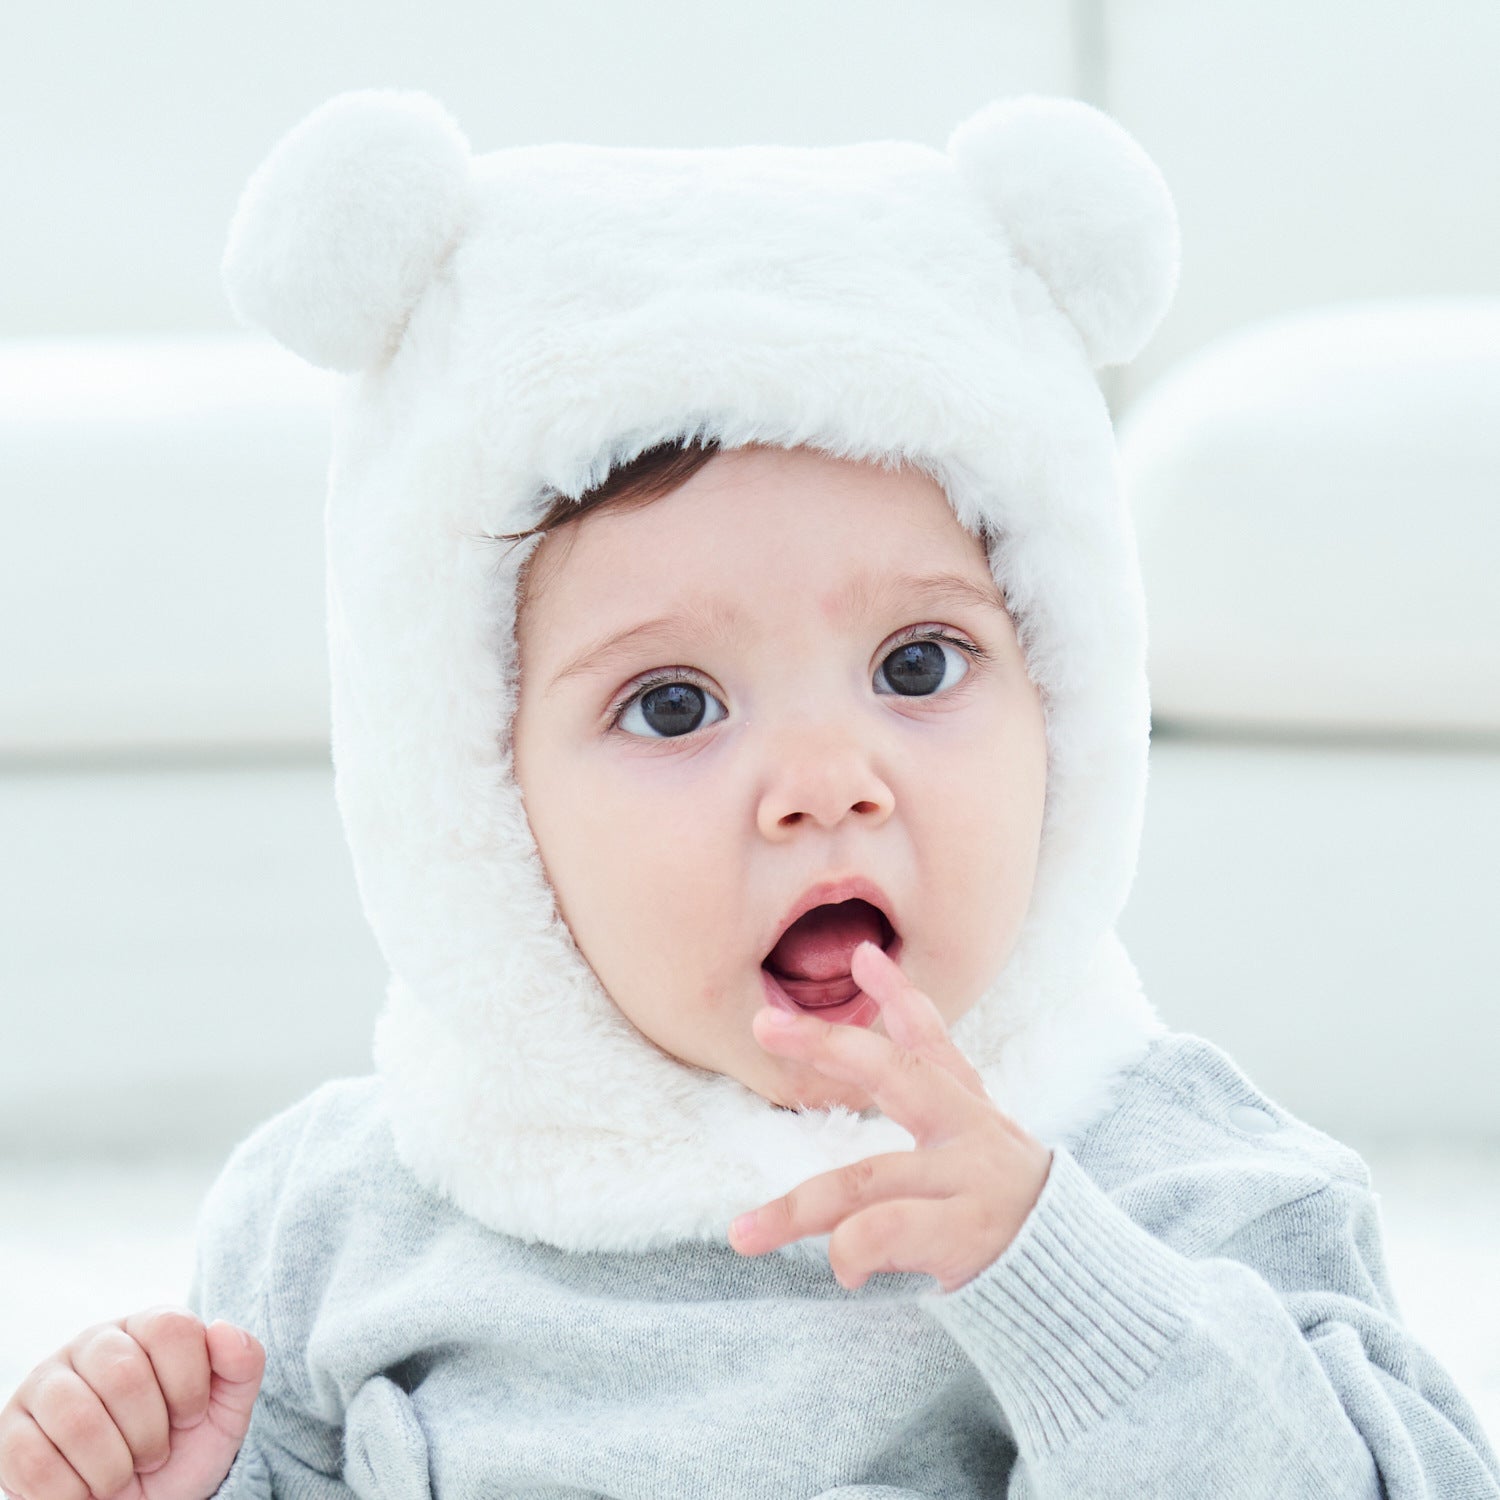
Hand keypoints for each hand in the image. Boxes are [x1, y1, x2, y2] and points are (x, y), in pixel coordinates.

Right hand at [0, 1308, 263, 1499]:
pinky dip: (72, 1491)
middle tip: (154, 1454)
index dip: (189, 1386)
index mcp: (148, 1326)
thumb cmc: (181, 1446)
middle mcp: (94, 1342)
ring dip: (112, 1466)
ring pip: (76, 1418)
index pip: (172, 1329)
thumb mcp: (225, 1409)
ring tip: (121, 1474)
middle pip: (122, 1376)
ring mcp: (46, 1382)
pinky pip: (33, 1460)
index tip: (190, 1417)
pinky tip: (86, 1490)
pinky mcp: (11, 1429)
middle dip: (149, 1434)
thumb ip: (242, 1364)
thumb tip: (221, 1328)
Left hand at [729, 940, 1052, 1293]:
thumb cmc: (1019, 1218)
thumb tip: (893, 1018)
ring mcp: (969, 1181)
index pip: (933, 1043)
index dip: (899, 995)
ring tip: (742, 1234)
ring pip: (864, 1179)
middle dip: (826, 1044)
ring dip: (796, 1209)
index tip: (864, 955)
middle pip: (895, 1075)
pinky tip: (844, 1271)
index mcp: (972, 1115)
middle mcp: (972, 1134)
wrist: (1086, 1288)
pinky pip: (885, 1230)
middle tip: (762, 1025)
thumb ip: (939, 1093)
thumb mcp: (986, 1147)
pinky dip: (852, 1249)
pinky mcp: (966, 1232)